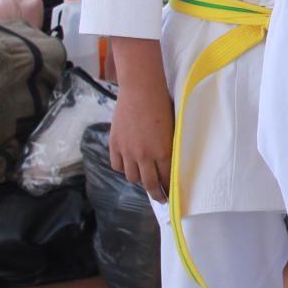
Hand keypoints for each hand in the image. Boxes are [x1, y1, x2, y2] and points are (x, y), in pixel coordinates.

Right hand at [105, 44, 174, 201]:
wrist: (141, 90)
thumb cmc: (162, 104)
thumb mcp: (172, 129)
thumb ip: (169, 148)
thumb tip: (170, 163)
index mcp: (162, 151)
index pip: (167, 178)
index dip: (169, 188)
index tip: (171, 194)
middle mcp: (144, 155)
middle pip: (149, 184)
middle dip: (156, 194)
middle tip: (160, 198)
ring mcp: (127, 151)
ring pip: (131, 177)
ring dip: (139, 179)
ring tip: (144, 177)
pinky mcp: (114, 144)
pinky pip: (117, 165)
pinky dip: (123, 168)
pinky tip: (129, 165)